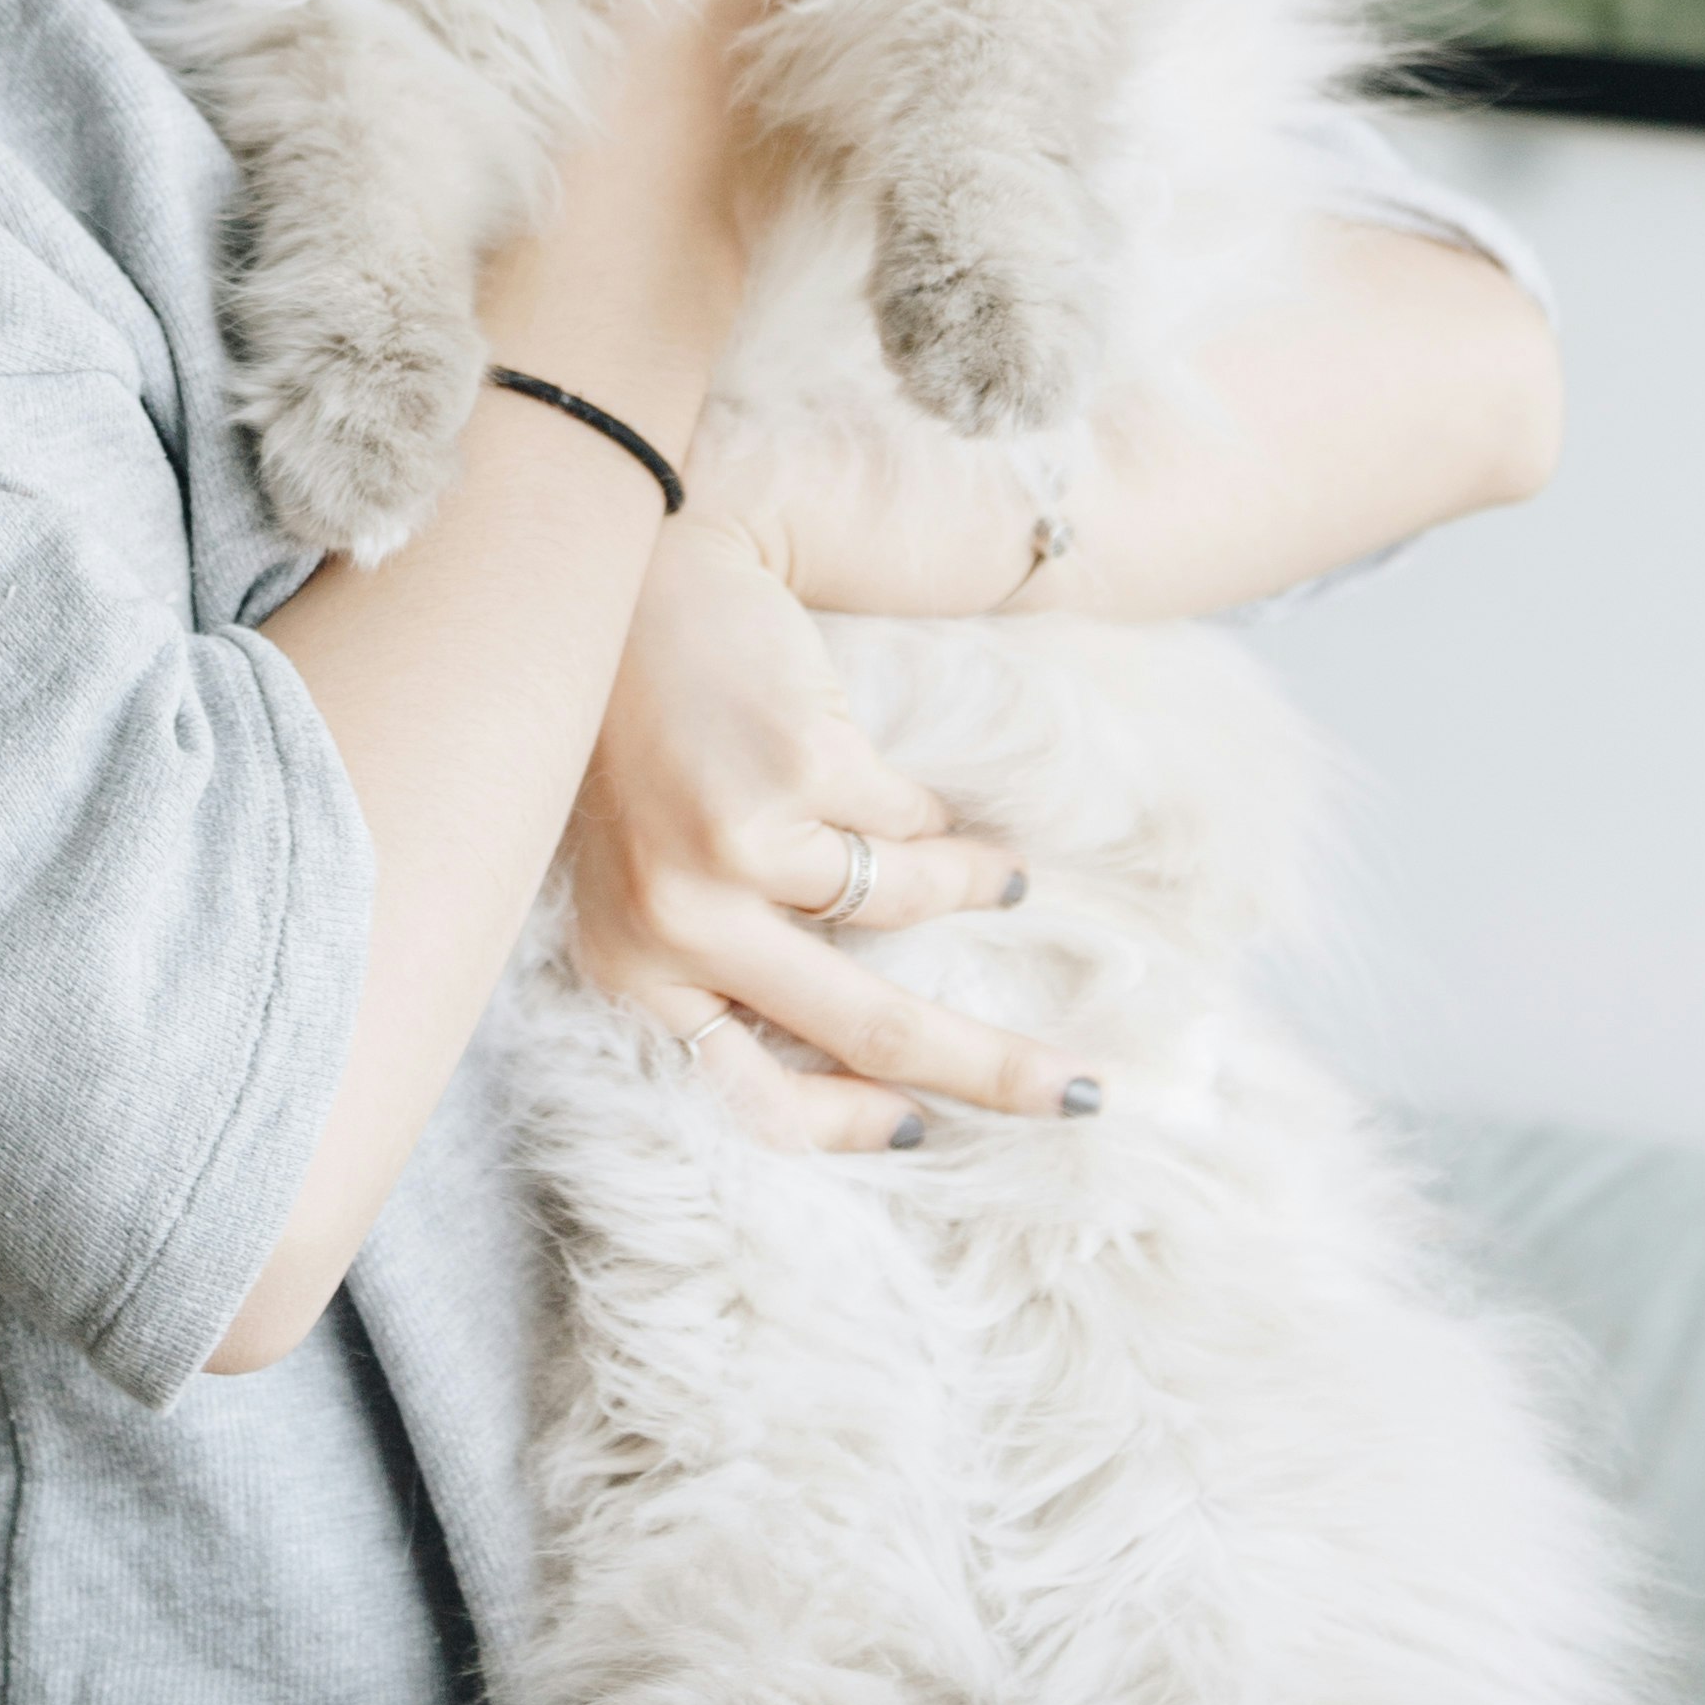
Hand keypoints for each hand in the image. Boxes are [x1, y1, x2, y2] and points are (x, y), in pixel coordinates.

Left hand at [563, 509, 1098, 1152]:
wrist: (626, 576)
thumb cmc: (638, 733)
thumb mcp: (648, 869)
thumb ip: (720, 955)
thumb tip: (865, 1059)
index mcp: (629, 965)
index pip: (749, 1098)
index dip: (851, 1127)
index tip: (922, 1126)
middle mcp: (674, 921)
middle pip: (863, 1027)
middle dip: (990, 1070)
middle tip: (1078, 1091)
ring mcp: (735, 846)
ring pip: (903, 911)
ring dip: (970, 892)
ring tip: (999, 876)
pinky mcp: (796, 772)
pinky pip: (910, 825)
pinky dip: (934, 821)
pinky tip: (927, 802)